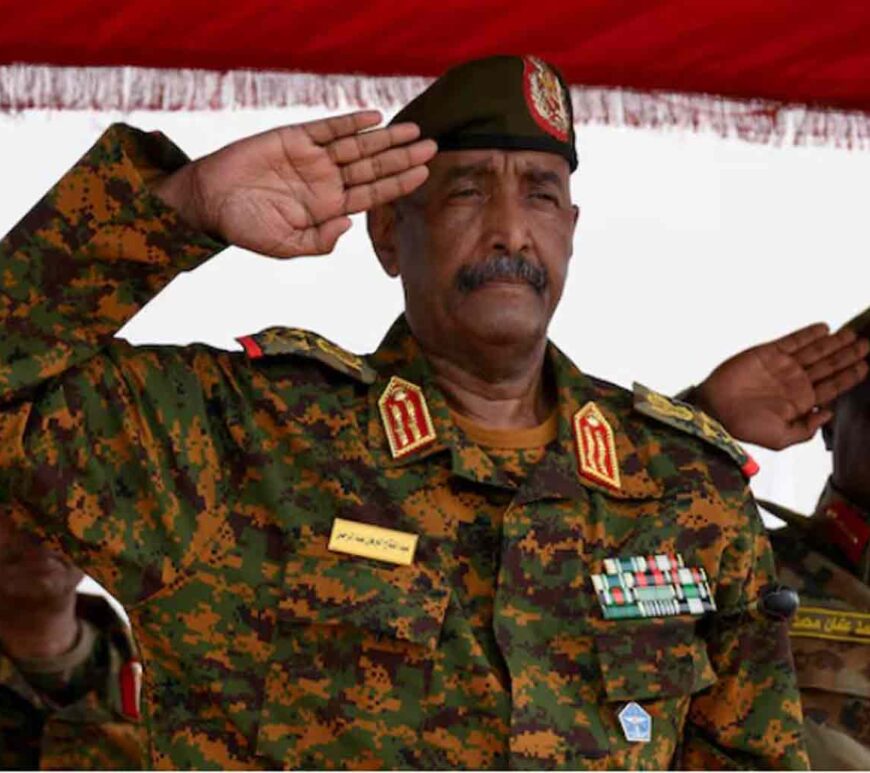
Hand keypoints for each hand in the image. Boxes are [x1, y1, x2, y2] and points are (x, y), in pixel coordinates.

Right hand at [153, 110, 436, 257]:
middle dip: (403, 157)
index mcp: (328, 208)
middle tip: (433, 147)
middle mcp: (326, 181)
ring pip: (357, 146)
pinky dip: (350, 122)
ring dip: (385, 139)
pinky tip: (374, 118)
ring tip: (414, 131)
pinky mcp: (294, 138)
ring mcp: (312, 158)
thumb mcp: (286, 246)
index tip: (424, 173)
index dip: (399, 183)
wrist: (209, 202)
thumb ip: (319, 241)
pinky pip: (327, 128)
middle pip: (373, 167)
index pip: (372, 194)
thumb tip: (349, 224)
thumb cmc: (245, 228)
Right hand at [693, 323, 868, 449]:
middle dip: (849, 355)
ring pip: (815, 351)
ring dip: (834, 343)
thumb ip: (806, 429)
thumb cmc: (745, 428)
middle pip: (828, 366)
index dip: (850, 376)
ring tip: (852, 335)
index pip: (832, 386)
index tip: (867, 366)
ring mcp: (782, 366)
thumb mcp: (781, 438)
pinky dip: (808, 334)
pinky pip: (792, 341)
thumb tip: (829, 413)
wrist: (715, 411)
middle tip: (867, 345)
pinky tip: (825, 329)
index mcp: (801, 401)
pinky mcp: (767, 353)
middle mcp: (794, 382)